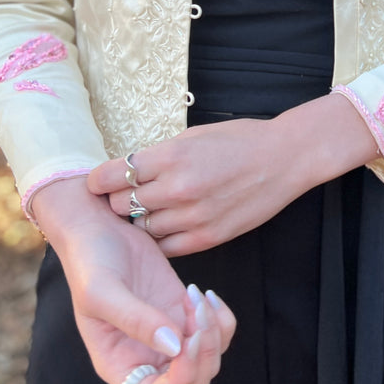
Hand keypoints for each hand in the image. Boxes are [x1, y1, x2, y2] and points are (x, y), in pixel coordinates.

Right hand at [32, 178, 235, 383]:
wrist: (99, 227)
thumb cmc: (90, 261)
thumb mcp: (102, 291)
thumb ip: (136, 321)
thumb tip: (176, 346)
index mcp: (119, 365)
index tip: (184, 346)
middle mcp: (146, 358)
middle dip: (203, 359)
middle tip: (196, 315)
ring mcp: (169, 337)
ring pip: (209, 362)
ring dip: (213, 334)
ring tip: (195, 297)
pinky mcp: (185, 314)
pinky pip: (217, 333)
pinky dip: (221, 319)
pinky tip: (204, 294)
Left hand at [87, 92, 379, 256]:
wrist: (284, 159)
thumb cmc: (239, 141)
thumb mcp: (192, 137)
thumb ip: (158, 157)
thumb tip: (126, 172)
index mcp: (169, 156)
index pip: (110, 177)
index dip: (99, 181)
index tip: (99, 182)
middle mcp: (176, 188)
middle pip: (120, 206)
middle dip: (118, 201)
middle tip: (126, 196)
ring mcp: (192, 216)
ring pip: (142, 229)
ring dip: (141, 221)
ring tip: (153, 209)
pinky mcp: (207, 237)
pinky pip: (167, 246)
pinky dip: (162, 237)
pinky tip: (170, 224)